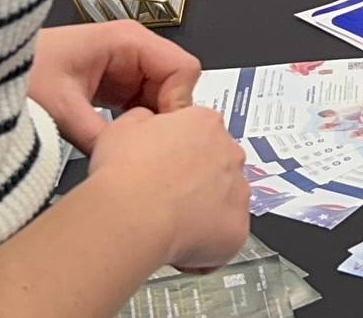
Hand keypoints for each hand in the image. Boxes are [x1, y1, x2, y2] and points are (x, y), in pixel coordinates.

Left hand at [27, 22, 202, 153]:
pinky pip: (143, 107)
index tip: (163, 137)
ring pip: (162, 100)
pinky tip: (120, 143)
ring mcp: (125, 68)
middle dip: (166, 118)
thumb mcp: (61, 107)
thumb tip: (127, 166)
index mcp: (128, 41)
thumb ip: (99, 136)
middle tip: (145, 148)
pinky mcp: (115, 86)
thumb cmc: (23, 72)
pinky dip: (137, 127)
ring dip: (151, 125)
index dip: (180, 104)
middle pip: (176, 86)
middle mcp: (132, 50)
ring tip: (129, 148)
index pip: (184, 69)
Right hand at [88, 105, 250, 273]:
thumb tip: (148, 126)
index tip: (166, 165)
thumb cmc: (125, 174)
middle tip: (166, 194)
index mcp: (206, 123)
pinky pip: (226, 235)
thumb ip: (146, 120)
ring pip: (226, 200)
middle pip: (219, 165)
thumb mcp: (124, 126)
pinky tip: (181, 241)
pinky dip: (208, 242)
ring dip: (205, 210)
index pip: (203, 132)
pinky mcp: (237, 228)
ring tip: (170, 220)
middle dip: (197, 179)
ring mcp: (238, 191)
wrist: (130, 216)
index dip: (180, 151)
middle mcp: (230, 153)